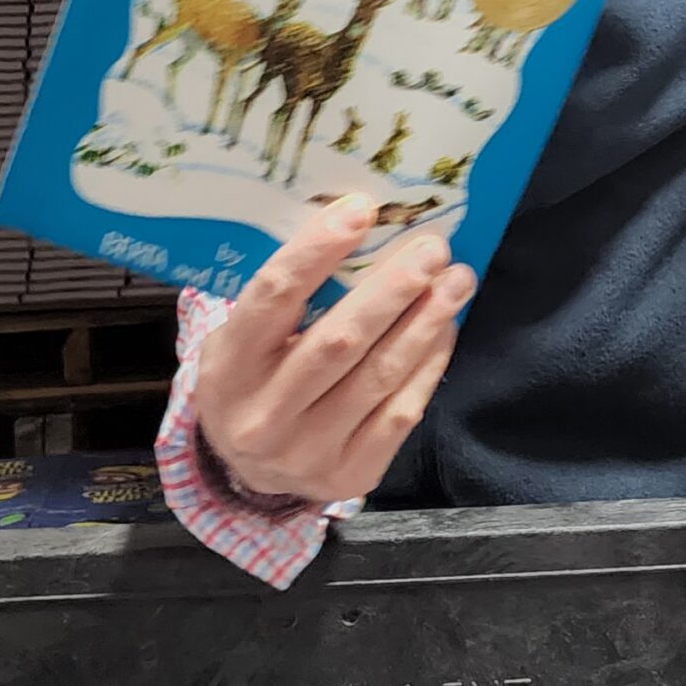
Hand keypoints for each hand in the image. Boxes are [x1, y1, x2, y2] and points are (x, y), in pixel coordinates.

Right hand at [194, 196, 474, 506]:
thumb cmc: (252, 379)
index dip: (318, 250)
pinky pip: (400, 413)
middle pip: (338, 341)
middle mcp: (264, 415)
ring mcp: (307, 451)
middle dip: (393, 289)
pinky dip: (428, 365)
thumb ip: (284, 297)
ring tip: (455, 282)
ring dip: (424, 322)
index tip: (361, 211)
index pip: (273, 297)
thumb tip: (357, 230)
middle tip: (432, 249)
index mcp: (229, 366)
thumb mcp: (242, 339)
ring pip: (378, 377)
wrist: (245, 473)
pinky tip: (444, 329)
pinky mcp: (349, 474)